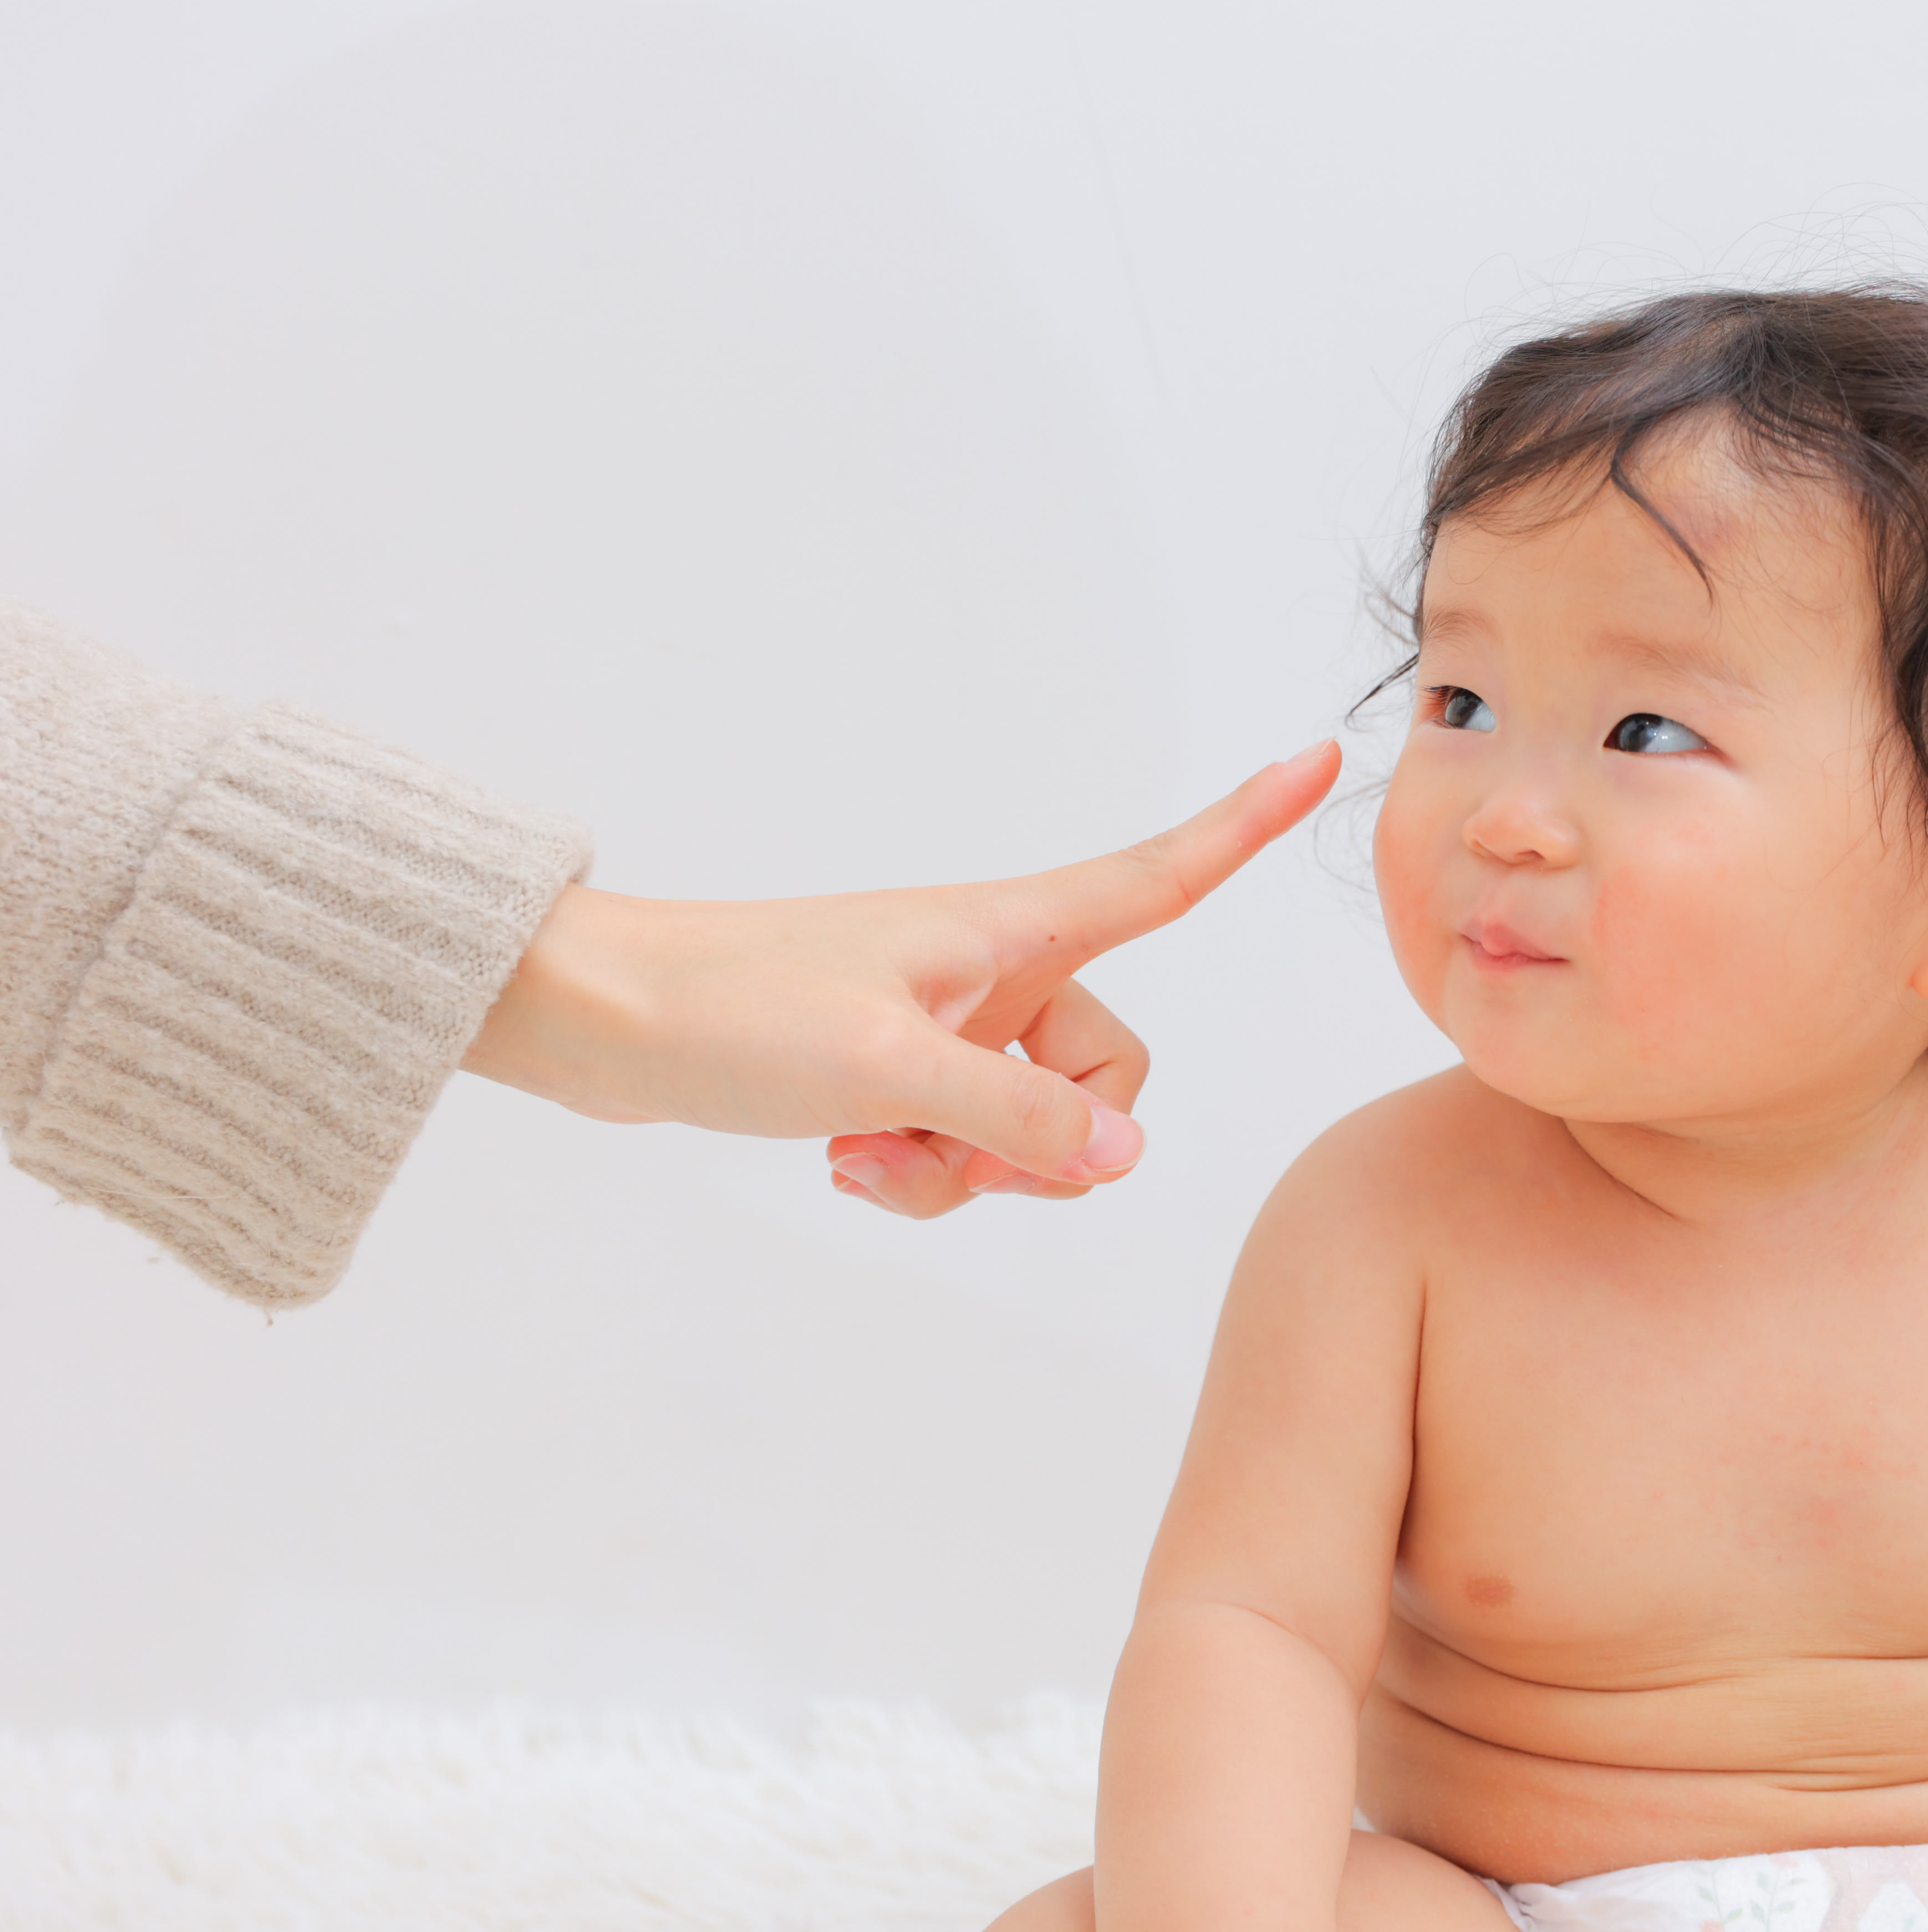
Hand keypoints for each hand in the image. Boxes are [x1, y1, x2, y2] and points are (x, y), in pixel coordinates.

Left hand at [463, 742, 1340, 1216]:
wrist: (600, 1019)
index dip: (1245, 822)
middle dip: (1037, 1145)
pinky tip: (844, 1165)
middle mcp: (998, 971)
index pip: (1161, 874)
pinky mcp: (905, 1071)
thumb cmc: (734, 1010)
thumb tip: (1125, 1161)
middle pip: (1105, 1078)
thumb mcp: (887, 1070)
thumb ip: (1016, 1118)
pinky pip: (966, 1148)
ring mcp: (954, 1025)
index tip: (1324, 758)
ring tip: (864, 1155)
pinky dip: (919, 1173)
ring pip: (1032, 1132)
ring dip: (963, 1171)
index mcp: (1010, 931)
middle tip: (932, 1146)